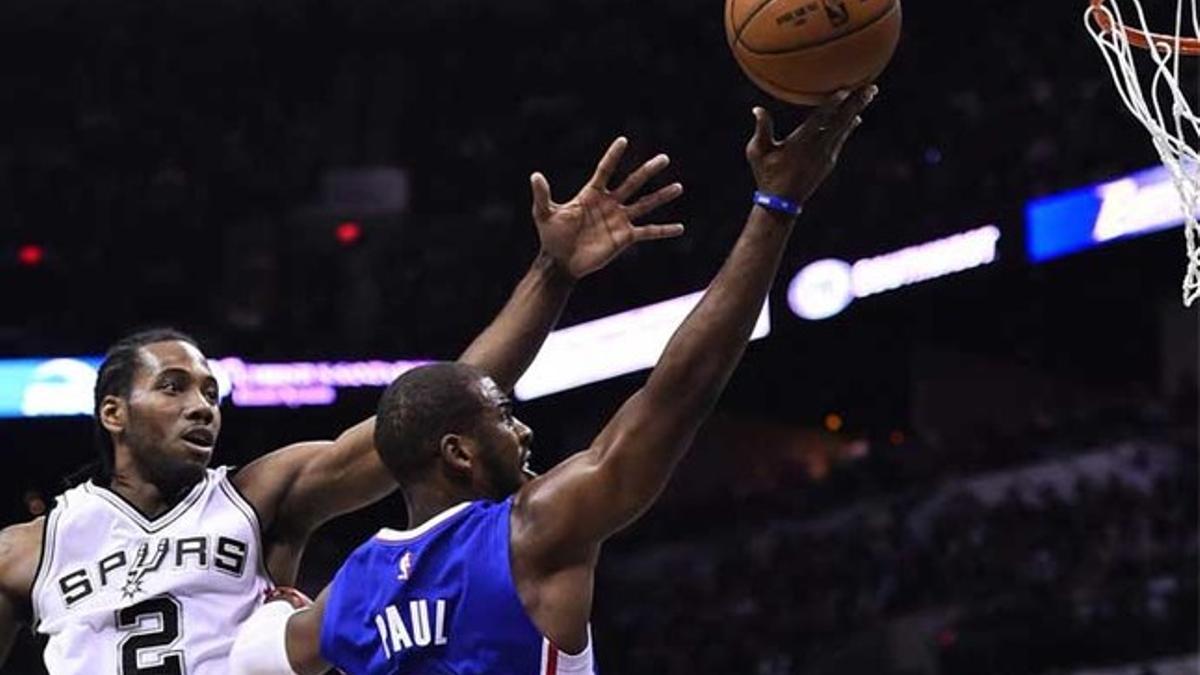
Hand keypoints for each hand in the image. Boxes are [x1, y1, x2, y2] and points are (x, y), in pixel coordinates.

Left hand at [532, 137, 684, 279]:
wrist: (560, 262)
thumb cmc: (551, 236)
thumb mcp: (544, 214)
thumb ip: (543, 195)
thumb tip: (535, 175)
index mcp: (591, 194)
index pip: (605, 170)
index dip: (613, 156)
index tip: (623, 140)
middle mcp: (609, 204)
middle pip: (632, 183)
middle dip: (648, 171)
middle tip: (664, 158)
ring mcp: (619, 220)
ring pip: (645, 204)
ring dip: (662, 196)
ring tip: (678, 187)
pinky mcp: (625, 238)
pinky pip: (648, 232)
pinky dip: (664, 231)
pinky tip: (680, 228)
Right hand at [746, 85, 876, 204]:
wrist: (782, 203)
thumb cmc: (766, 174)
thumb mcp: (757, 152)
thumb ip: (762, 129)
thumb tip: (758, 109)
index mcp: (800, 144)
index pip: (819, 120)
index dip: (832, 105)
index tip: (845, 90)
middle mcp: (817, 149)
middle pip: (840, 122)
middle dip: (856, 104)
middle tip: (870, 88)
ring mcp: (826, 156)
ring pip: (844, 129)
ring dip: (856, 111)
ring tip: (869, 95)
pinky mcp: (829, 162)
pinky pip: (841, 139)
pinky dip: (849, 126)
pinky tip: (855, 117)